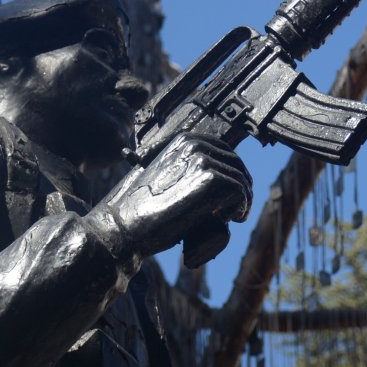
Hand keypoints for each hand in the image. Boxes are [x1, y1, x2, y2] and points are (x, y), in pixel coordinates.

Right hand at [98, 135, 251, 257]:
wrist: (124, 226)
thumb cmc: (138, 209)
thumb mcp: (161, 177)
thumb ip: (182, 169)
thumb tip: (211, 177)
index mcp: (182, 140)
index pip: (223, 150)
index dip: (233, 171)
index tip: (233, 191)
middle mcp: (194, 145)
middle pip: (236, 163)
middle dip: (241, 186)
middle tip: (236, 209)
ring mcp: (202, 161)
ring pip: (241, 179)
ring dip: (242, 200)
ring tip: (232, 217)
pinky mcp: (211, 181)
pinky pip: (240, 193)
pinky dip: (240, 207)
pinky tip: (231, 218)